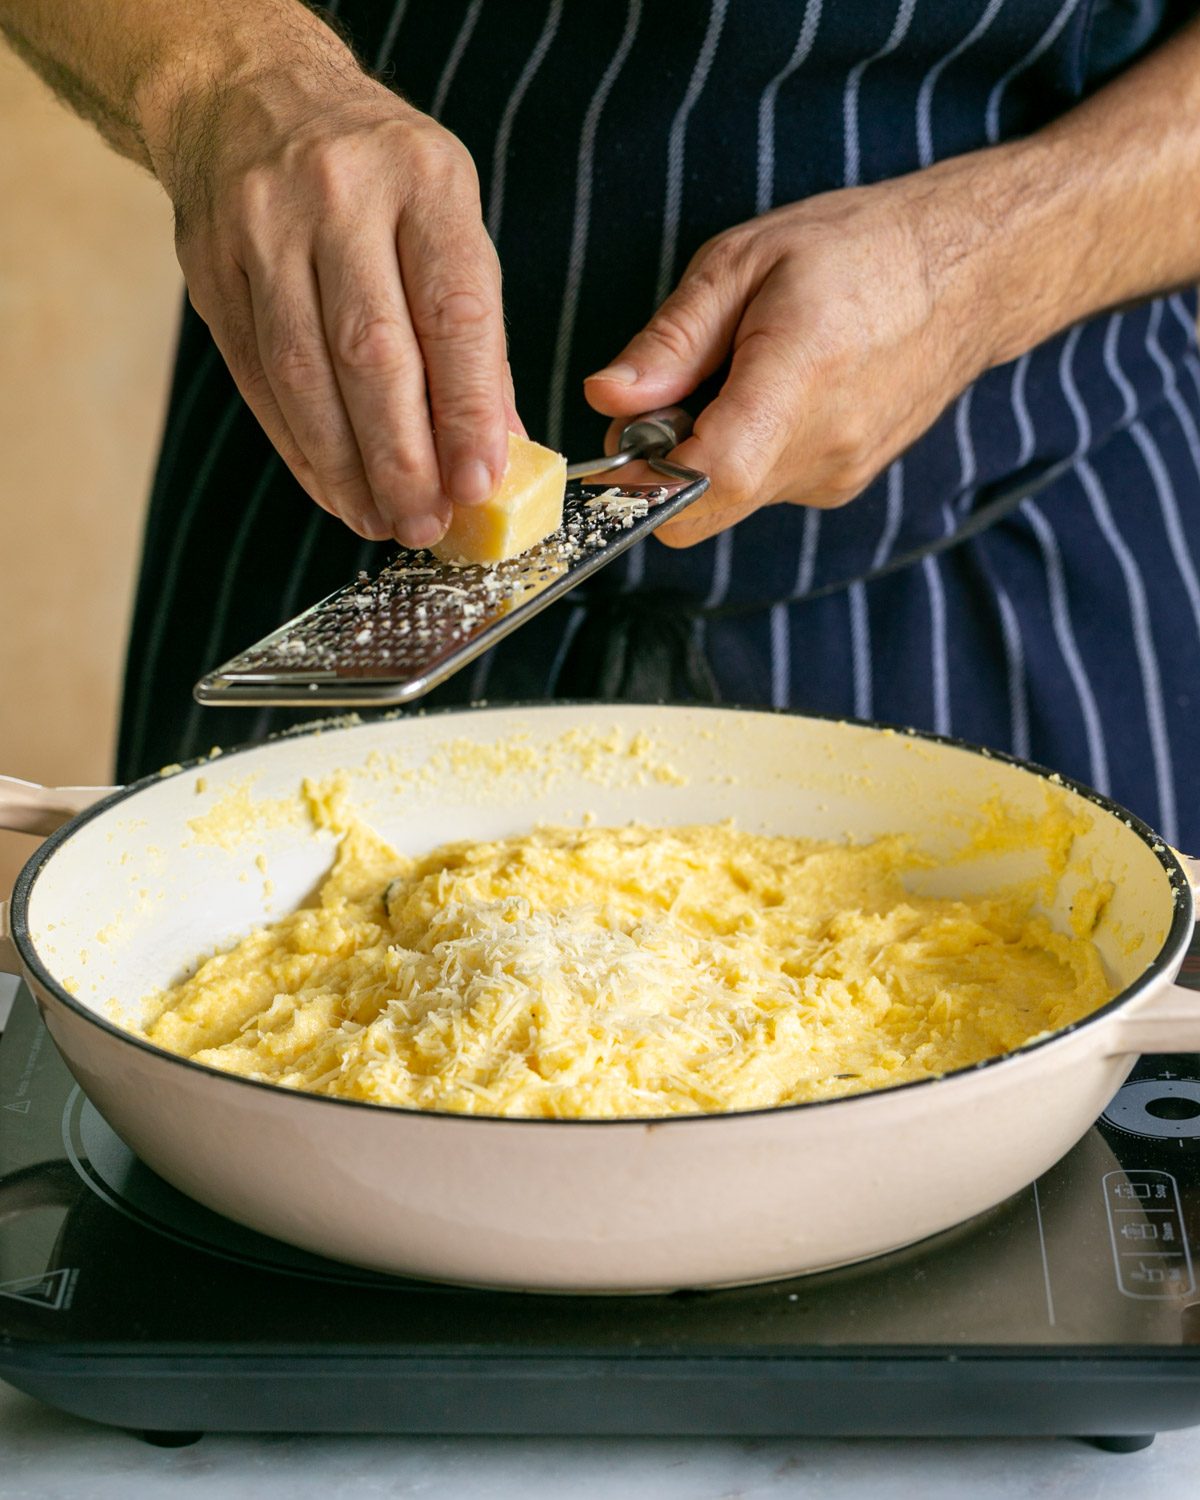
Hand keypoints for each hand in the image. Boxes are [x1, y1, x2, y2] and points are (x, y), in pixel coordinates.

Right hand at [149, 38, 517, 546]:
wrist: (249, 94)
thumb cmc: (376, 173)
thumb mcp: (449, 218)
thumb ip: (475, 332)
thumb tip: (499, 444)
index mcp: (422, 181)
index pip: (453, 312)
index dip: (467, 410)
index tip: (479, 482)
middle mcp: (339, 198)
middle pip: (372, 353)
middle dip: (403, 456)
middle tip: (426, 523)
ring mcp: (262, 230)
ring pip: (305, 374)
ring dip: (346, 466)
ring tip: (381, 519)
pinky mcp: (210, 270)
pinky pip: (257, 378)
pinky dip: (299, 446)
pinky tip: (332, 487)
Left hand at [584, 160, 1006, 546]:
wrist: (969, 271)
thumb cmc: (855, 249)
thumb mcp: (743, 262)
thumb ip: (672, 339)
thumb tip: (607, 399)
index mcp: (797, 379)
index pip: (706, 483)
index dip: (646, 479)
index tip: (622, 438)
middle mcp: (825, 446)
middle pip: (703, 506)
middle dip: (663, 465)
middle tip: (672, 389)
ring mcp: (838, 474)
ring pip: (730, 500)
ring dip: (706, 454)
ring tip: (739, 374)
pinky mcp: (843, 484)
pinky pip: (765, 487)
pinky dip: (746, 452)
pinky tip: (775, 393)